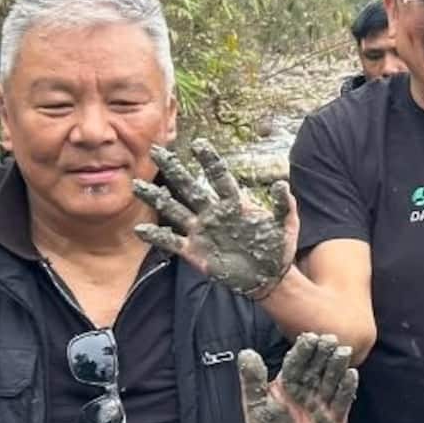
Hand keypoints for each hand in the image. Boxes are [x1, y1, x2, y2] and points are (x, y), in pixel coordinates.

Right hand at [134, 141, 293, 300]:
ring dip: (156, 198)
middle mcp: (214, 213)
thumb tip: (281, 185)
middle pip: (190, 187)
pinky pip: (172, 242)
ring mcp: (202, 232)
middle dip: (174, 169)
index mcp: (235, 204)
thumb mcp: (286, 225)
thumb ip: (284, 206)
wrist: (268, 278)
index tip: (198, 144)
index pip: (220, 177)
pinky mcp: (195, 252)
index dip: (209, 162)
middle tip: (157, 151)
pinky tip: (140, 230)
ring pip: (174, 210)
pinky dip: (156, 236)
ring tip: (137, 185)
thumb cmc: (278, 248)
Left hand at [238, 332, 357, 422]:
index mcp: (288, 382)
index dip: (303, 350)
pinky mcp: (336, 414)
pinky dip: (347, 387)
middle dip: (323, 352)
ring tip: (343, 351)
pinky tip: (351, 374)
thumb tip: (245, 352)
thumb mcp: (257, 408)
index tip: (309, 337)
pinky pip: (342, 399)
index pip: (296, 362)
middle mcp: (308, 387)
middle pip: (317, 366)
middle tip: (329, 338)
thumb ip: (253, 381)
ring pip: (331, 378)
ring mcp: (323, 400)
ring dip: (337, 365)